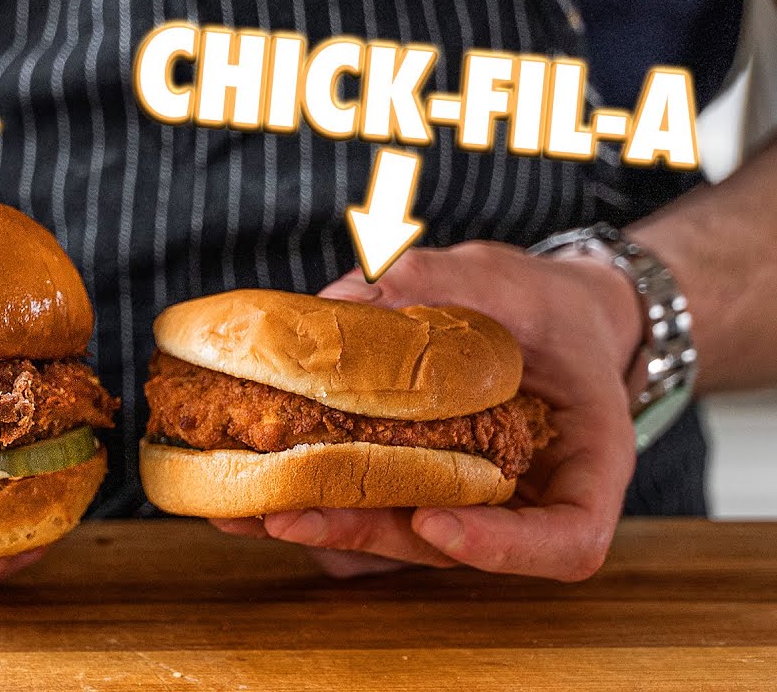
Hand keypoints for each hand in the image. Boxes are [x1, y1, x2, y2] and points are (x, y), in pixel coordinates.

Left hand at [212, 241, 643, 581]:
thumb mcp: (505, 279)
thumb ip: (439, 285)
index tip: (433, 522)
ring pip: (397, 537)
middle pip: (451, 546)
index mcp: (586, 467)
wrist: (539, 317)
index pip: (566, 542)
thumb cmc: (542, 303)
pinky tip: (246, 479)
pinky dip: (313, 496)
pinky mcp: (416, 490)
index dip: (499, 548)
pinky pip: (371, 505)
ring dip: (319, 526)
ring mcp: (467, 504)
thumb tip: (343, 300)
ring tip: (240, 509)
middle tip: (286, 519)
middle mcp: (526, 503)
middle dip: (364, 533)